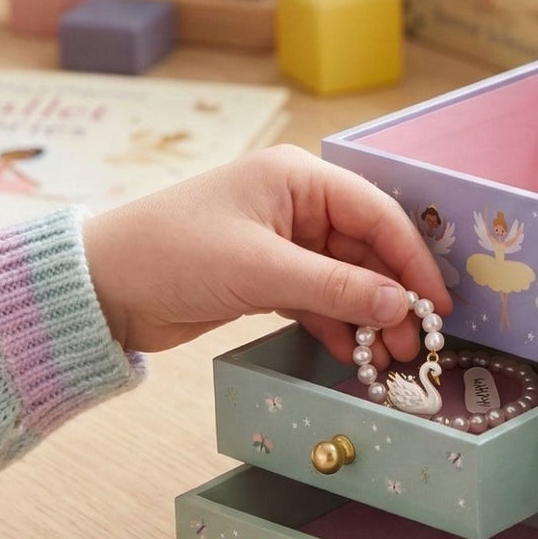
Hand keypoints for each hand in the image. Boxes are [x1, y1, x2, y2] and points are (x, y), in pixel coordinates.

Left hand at [82, 145, 451, 362]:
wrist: (100, 289)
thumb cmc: (173, 256)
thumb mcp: (261, 270)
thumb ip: (337, 287)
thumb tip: (402, 305)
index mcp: (297, 178)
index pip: (376, 214)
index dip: (412, 260)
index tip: (438, 305)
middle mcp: (295, 203)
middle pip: (366, 249)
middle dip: (392, 296)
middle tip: (414, 345)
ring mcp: (281, 241)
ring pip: (345, 278)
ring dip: (368, 316)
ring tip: (389, 359)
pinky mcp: (265, 276)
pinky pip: (318, 297)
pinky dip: (336, 323)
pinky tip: (351, 352)